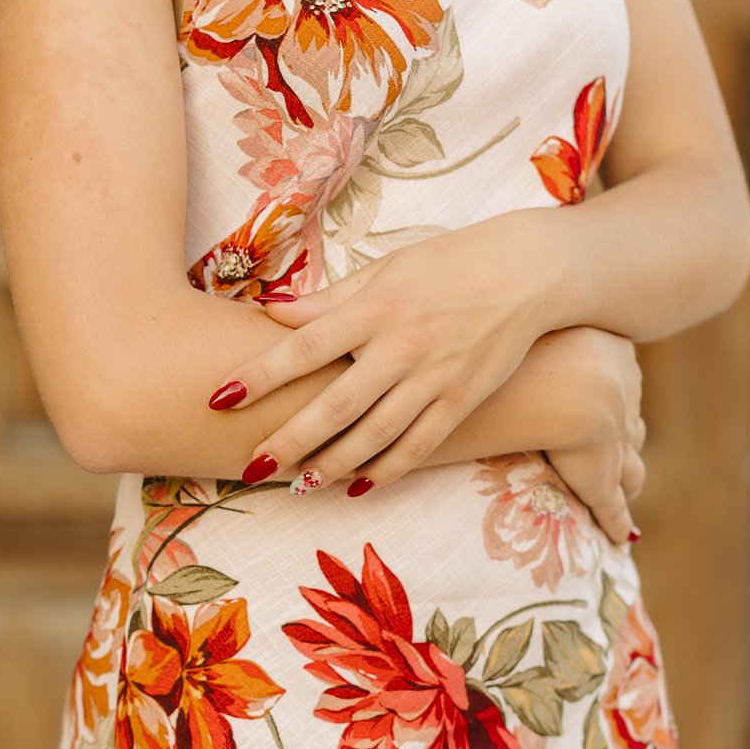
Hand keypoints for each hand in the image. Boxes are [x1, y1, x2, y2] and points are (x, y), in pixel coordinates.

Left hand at [225, 215, 560, 490]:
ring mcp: (435, 376)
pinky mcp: (463, 399)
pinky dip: (386, 469)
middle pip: (334, 405)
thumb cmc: (449, 262)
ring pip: (374, 435)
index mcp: (375, 306)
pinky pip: (419, 445)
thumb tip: (273, 316)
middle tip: (250, 465)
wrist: (529, 271)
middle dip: (289, 439)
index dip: (260, 374)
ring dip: (332, 465)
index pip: (304, 346)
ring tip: (297, 485)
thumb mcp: (387, 269)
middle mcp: (402, 345)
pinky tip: (356, 486)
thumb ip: (331, 299)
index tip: (220, 398)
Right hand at [536, 326, 644, 544]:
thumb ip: (515, 328)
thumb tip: (486, 312)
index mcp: (615, 355)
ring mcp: (616, 443)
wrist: (547, 382)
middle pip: (631, 423)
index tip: (600, 404)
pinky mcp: (601, 482)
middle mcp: (624, 398)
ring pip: (631, 467)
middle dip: (626, 437)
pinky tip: (619, 536)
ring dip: (627, 481)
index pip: (620, 379)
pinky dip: (617, 523)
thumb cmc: (521, 345)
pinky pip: (614, 508)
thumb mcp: (524, 327)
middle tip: (618, 448)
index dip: (613, 396)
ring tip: (621, 494)